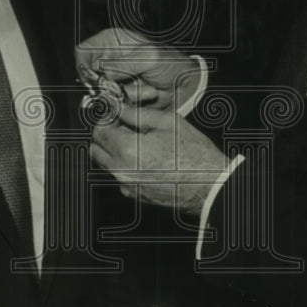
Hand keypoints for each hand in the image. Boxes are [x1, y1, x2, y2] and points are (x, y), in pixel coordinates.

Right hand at [75, 27, 202, 111]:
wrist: (186, 85)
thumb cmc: (172, 64)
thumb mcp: (151, 57)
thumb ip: (125, 63)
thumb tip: (105, 74)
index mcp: (111, 40)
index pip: (82, 51)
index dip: (85, 66)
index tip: (99, 77)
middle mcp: (109, 59)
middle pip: (89, 76)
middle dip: (110, 85)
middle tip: (130, 84)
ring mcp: (114, 79)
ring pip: (104, 93)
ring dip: (129, 94)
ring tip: (149, 87)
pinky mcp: (120, 96)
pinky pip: (116, 105)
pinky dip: (134, 103)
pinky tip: (149, 94)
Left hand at [90, 102, 228, 215]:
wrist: (210, 186)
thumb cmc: (194, 154)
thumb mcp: (168, 122)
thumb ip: (138, 114)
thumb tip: (121, 109)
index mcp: (127, 151)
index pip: (98, 132)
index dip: (106, 120)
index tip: (115, 115)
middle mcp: (122, 172)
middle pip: (96, 150)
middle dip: (105, 136)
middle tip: (123, 127)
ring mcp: (127, 186)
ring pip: (107, 165)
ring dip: (114, 152)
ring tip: (139, 142)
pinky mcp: (135, 196)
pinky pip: (121, 177)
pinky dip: (126, 166)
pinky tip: (147, 159)